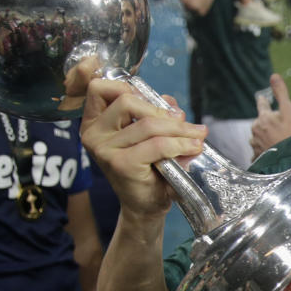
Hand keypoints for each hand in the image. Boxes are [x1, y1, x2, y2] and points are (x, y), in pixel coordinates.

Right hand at [80, 78, 206, 219]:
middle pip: (128, 100)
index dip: (126, 85)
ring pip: (148, 123)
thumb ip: (155, 111)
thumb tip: (170, 102)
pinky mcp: (121, 164)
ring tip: (197, 136)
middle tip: (184, 121)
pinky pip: (157, 144)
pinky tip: (193, 147)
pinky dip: (180, 144)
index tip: (151, 98)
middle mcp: (93, 134)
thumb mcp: (150, 134)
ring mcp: (104, 150)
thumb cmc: (148, 167)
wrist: (146, 205)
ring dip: (179, 129)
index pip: (99, 88)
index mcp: (94, 122)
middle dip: (162, 110)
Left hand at [250, 73, 290, 158]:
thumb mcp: (290, 110)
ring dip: (265, 136)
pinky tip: (272, 152)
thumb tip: (273, 75)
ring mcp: (255, 143)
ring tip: (277, 141)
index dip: (264, 101)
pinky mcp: (257, 155)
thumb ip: (281, 93)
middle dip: (268, 122)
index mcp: (263, 117)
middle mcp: (256, 129)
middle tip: (282, 128)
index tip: (262, 99)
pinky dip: (264, 150)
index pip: (262, 104)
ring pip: (258, 136)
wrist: (290, 160)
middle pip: (261, 121)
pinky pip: (258, 150)